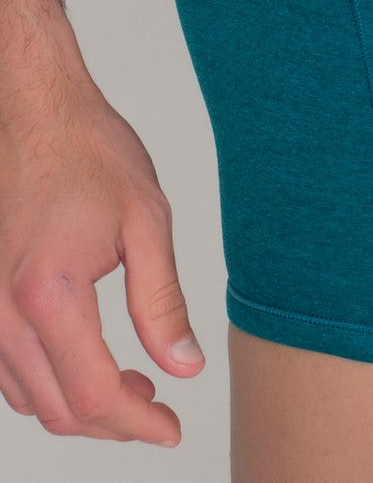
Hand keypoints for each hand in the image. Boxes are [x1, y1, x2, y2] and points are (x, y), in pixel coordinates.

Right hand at [0, 70, 203, 444]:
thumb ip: (162, 302)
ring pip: (28, 398)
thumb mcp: (147, 223)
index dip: (138, 423)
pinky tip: (90, 362)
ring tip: (137, 386)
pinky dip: (50, 384)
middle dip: (114, 422)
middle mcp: (2, 312)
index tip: (172, 430)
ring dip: (82, 406)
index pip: (94, 393)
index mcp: (48, 294)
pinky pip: (8, 370)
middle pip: (58, 409)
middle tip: (161, 411)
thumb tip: (184, 366)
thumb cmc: (91, 155)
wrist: (37, 114)